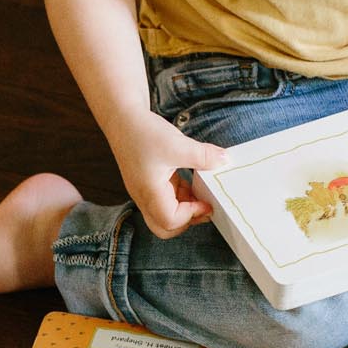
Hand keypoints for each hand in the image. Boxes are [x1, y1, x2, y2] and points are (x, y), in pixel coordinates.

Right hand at [109, 108, 227, 238]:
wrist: (122, 119)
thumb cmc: (144, 133)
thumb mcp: (179, 144)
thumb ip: (204, 157)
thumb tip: (225, 161)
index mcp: (149, 192)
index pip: (171, 221)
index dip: (192, 215)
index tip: (207, 201)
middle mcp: (144, 198)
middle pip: (164, 228)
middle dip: (187, 221)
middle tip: (204, 206)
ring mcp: (145, 193)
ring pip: (165, 216)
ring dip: (185, 208)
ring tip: (200, 192)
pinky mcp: (148, 185)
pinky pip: (165, 201)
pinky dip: (180, 197)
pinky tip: (190, 182)